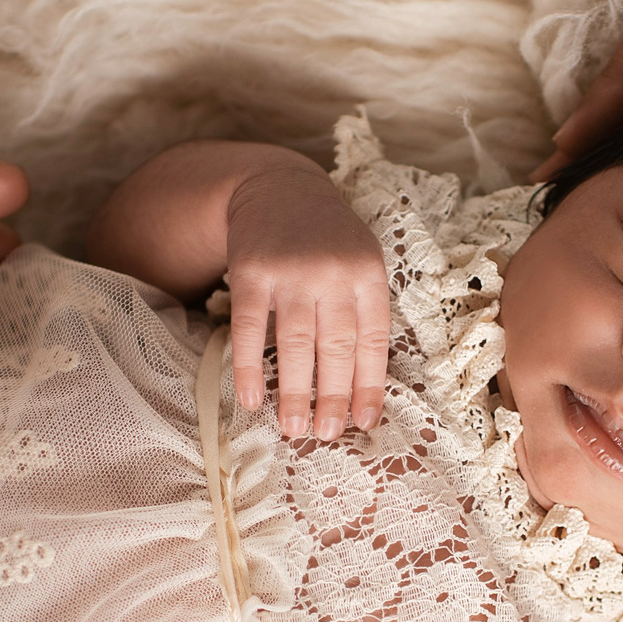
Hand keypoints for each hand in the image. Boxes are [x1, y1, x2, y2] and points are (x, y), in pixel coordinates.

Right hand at [223, 156, 391, 440]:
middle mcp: (333, 273)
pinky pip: (250, 330)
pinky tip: (250, 400)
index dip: (369, 384)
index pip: (373, 340)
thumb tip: (362, 387)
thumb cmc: (327, 239)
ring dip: (295, 392)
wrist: (279, 186)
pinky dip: (250, 369)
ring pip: (296, 344)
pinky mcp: (251, 273)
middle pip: (336, 347)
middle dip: (332, 396)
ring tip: (293, 429)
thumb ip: (364, 312)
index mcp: (368, 274)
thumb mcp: (360, 262)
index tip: (364, 422)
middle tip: (325, 435)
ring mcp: (291, 272)